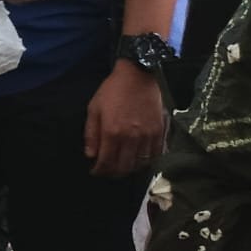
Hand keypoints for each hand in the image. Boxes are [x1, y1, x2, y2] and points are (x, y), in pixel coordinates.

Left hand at [84, 60, 166, 176]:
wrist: (138, 76)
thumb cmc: (112, 91)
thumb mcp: (94, 109)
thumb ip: (91, 134)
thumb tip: (90, 155)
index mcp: (112, 132)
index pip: (106, 162)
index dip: (100, 171)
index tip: (95, 171)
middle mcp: (131, 138)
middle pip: (124, 167)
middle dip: (113, 173)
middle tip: (107, 171)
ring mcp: (148, 136)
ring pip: (140, 164)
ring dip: (129, 169)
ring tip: (122, 166)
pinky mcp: (160, 133)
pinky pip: (155, 156)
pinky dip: (146, 162)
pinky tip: (139, 159)